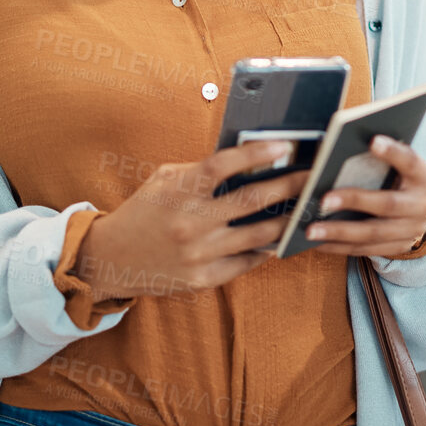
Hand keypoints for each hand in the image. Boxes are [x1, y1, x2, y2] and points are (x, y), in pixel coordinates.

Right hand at [74, 140, 312, 300]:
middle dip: (289, 185)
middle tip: (312, 176)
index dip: (256, 153)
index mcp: (179, 191)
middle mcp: (190, 222)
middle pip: (252, 201)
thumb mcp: (164, 180)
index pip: (223, 165)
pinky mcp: (203, 279)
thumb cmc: (144, 211)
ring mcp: (199, 254)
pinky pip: (246, 262)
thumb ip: (200, 170)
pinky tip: (281, 238)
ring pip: (258, 236)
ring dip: (287, 220)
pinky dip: (266, 250)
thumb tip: (247, 159)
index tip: (285, 146)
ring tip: (307, 208)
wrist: (112, 259)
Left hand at [304, 134, 425, 257]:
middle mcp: (420, 204)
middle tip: (324, 200)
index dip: (393, 152)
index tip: (373, 140)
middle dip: (354, 201)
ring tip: (311, 230)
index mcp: (420, 176)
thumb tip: (340, 147)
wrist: (423, 209)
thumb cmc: (399, 177)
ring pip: (373, 233)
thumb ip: (378, 157)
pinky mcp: (398, 247)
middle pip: (387, 204)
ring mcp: (411, 230)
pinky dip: (339, 247)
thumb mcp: (398, 165)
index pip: (409, 161)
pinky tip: (318, 242)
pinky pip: (366, 249)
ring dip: (339, 232)